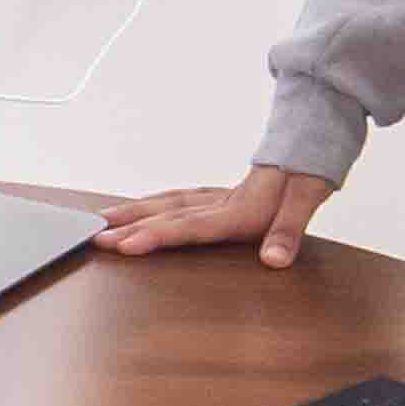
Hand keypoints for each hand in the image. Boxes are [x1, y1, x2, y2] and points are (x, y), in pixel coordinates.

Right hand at [90, 159, 337, 267]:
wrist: (310, 146)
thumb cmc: (306, 174)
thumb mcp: (306, 199)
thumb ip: (289, 231)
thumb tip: (273, 260)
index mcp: (239, 208)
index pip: (189, 225)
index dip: (156, 236)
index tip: (125, 245)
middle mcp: (220, 202)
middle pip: (166, 215)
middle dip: (128, 228)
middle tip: (94, 239)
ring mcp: (215, 198)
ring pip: (165, 204)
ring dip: (132, 214)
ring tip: (100, 222)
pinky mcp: (218, 197)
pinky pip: (175, 201)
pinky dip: (151, 206)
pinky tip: (137, 211)